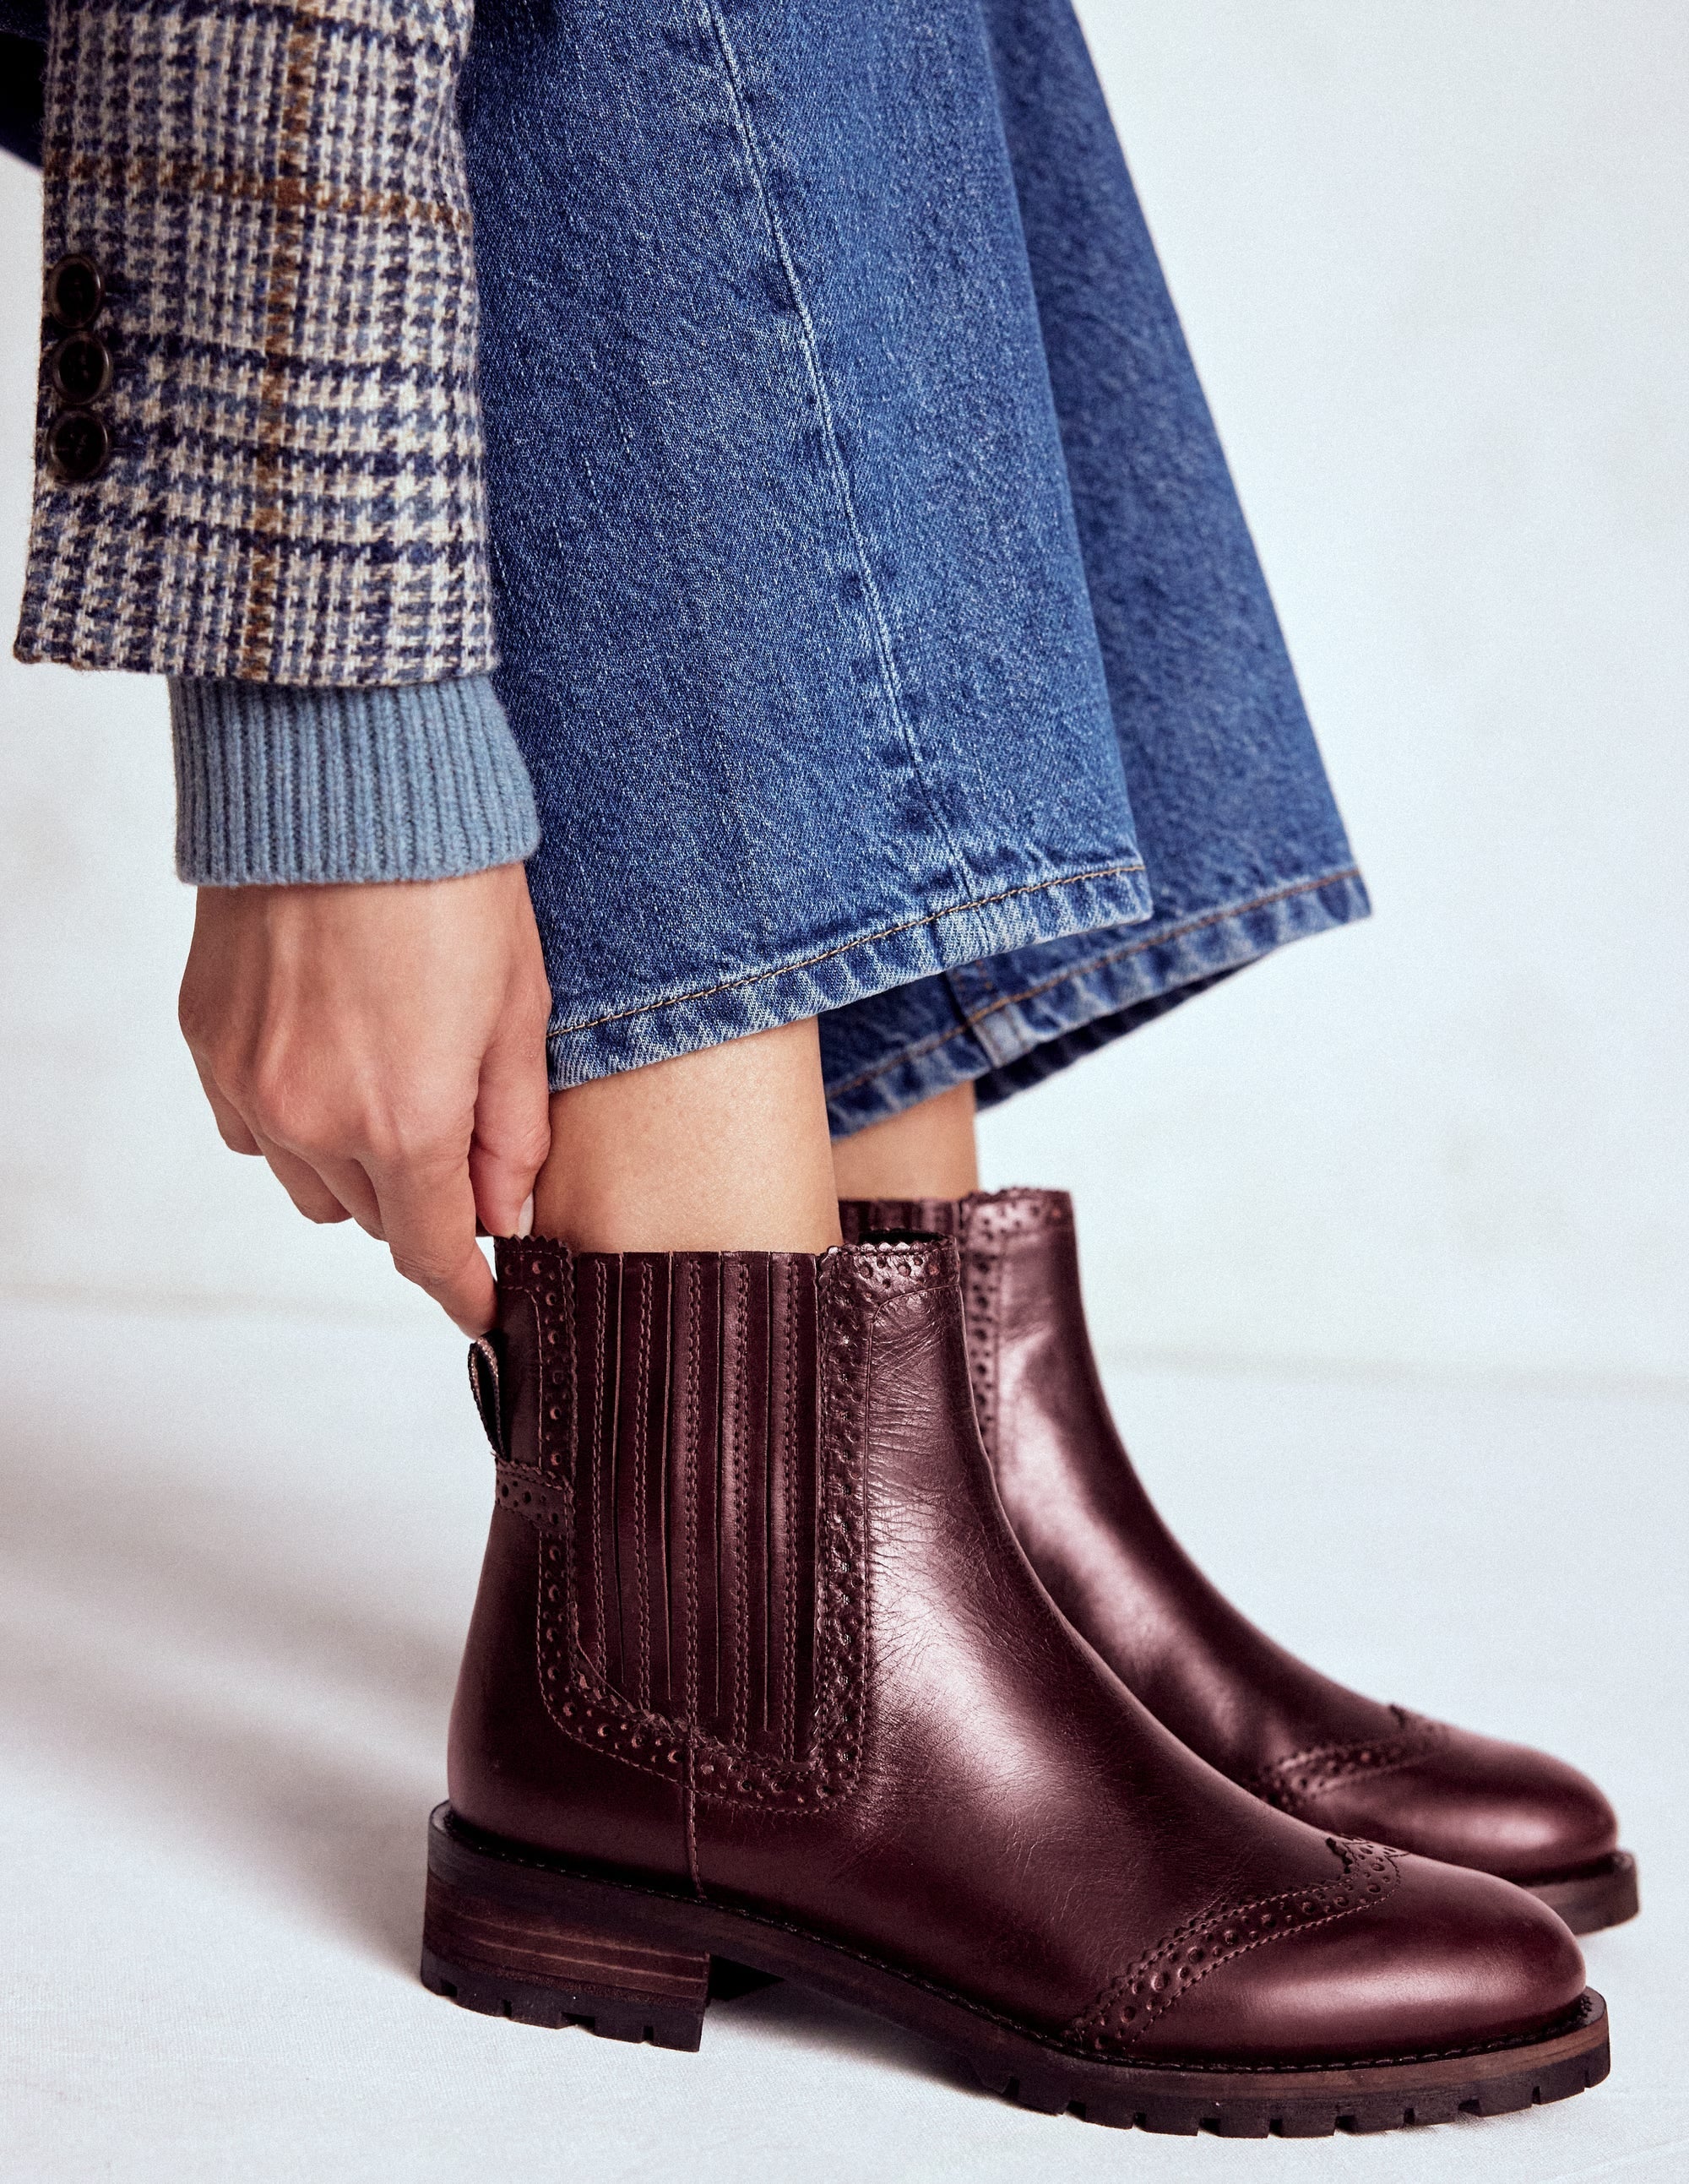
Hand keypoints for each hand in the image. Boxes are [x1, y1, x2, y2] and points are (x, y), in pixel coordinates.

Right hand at [178, 866, 551, 1332]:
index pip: (432, 1251)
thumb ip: (513, 1126)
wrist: (342, 772)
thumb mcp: (519, 1006)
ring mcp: (248, 1081)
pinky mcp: (206, 1038)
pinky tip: (330, 1059)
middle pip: (374, 1219)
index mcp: (407, 1119)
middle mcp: (314, 1118)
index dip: (465, 1291)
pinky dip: (293, 1121)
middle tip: (457, 1136)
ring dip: (355, 1167)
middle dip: (423, 1200)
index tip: (487, 1312)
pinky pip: (252, 1127)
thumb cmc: (453, 877)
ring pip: (308, 1184)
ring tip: (392, 1084)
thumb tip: (507, 1212)